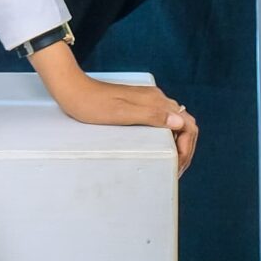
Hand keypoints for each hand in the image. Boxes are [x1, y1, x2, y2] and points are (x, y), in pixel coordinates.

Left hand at [29, 45, 199, 174]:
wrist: (72, 90)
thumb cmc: (93, 105)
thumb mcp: (121, 113)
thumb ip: (151, 116)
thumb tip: (178, 122)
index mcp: (156, 101)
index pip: (187, 125)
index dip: (187, 148)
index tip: (178, 165)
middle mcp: (157, 99)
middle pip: (185, 124)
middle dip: (186, 149)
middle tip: (177, 169)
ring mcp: (148, 101)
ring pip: (175, 123)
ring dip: (178, 144)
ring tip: (171, 163)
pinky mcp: (139, 104)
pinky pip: (162, 121)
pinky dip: (167, 138)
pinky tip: (159, 148)